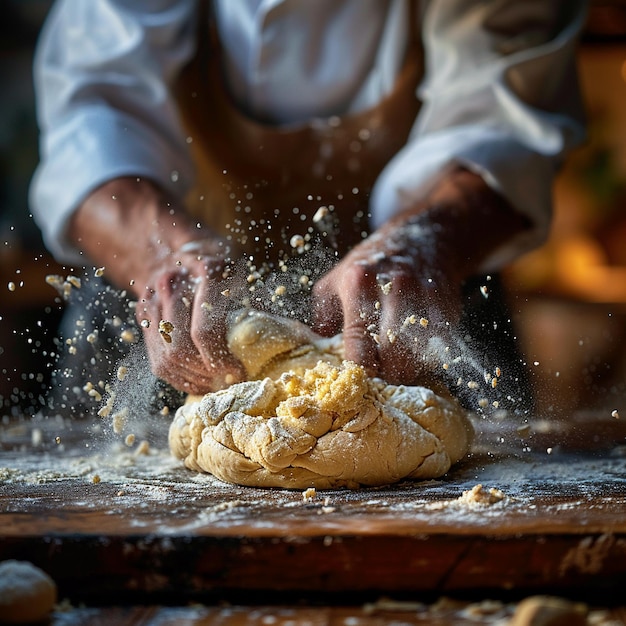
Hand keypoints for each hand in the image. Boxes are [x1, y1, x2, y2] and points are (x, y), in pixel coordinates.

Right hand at [70, 177, 245, 393]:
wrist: (181, 248)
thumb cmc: (222, 264)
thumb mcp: (245, 274)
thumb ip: (259, 303)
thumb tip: (286, 338)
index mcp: (205, 272)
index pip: (205, 331)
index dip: (221, 359)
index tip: (239, 371)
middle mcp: (172, 284)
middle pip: (181, 349)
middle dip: (206, 373)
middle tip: (228, 381)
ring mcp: (152, 300)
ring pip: (166, 358)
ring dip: (193, 379)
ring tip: (216, 384)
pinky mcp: (143, 317)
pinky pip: (157, 360)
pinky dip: (179, 378)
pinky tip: (199, 380)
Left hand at [311, 168, 529, 385]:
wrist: (422, 238)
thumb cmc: (371, 266)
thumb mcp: (335, 281)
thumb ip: (323, 317)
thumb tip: (317, 353)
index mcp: (358, 284)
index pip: (358, 346)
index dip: (359, 370)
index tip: (358, 377)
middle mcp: (393, 288)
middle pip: (392, 356)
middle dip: (386, 374)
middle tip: (380, 373)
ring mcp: (424, 297)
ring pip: (419, 356)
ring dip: (409, 368)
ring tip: (398, 363)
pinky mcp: (448, 306)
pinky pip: (440, 347)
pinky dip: (428, 356)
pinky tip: (417, 348)